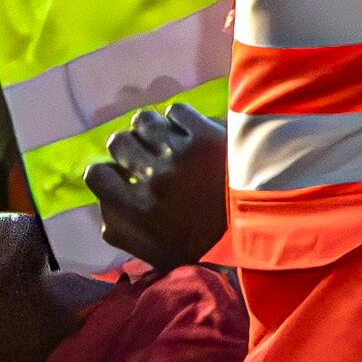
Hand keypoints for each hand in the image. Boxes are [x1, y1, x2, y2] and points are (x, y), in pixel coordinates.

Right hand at [85, 104, 229, 270]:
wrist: (265, 222)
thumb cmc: (208, 240)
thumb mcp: (159, 251)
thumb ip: (123, 232)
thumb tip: (102, 207)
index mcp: (141, 209)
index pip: (96, 176)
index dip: (105, 173)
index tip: (119, 174)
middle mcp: (155, 178)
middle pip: (117, 142)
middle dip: (129, 148)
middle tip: (144, 155)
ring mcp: (180, 152)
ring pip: (142, 120)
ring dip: (151, 129)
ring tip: (164, 139)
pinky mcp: (205, 133)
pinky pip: (175, 110)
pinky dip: (179, 118)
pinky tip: (187, 131)